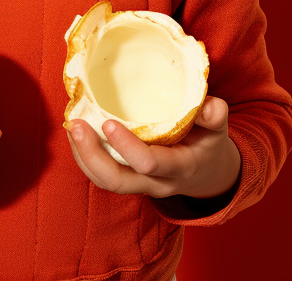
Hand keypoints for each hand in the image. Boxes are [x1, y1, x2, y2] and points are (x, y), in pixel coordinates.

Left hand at [67, 97, 240, 198]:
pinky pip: (102, 175)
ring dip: (83, 156)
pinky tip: (78, 134)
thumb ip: (215, 116)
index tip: (108, 122)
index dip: (127, 146)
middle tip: (77, 126)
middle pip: (117, 181)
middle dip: (92, 156)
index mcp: (180, 168)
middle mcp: (156, 182)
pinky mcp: (128, 180)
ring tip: (72, 127)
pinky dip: (86, 156)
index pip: (149, 163)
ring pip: (105, 181)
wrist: (207, 174)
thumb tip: (208, 106)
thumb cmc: (209, 145)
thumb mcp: (219, 130)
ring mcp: (140, 185)